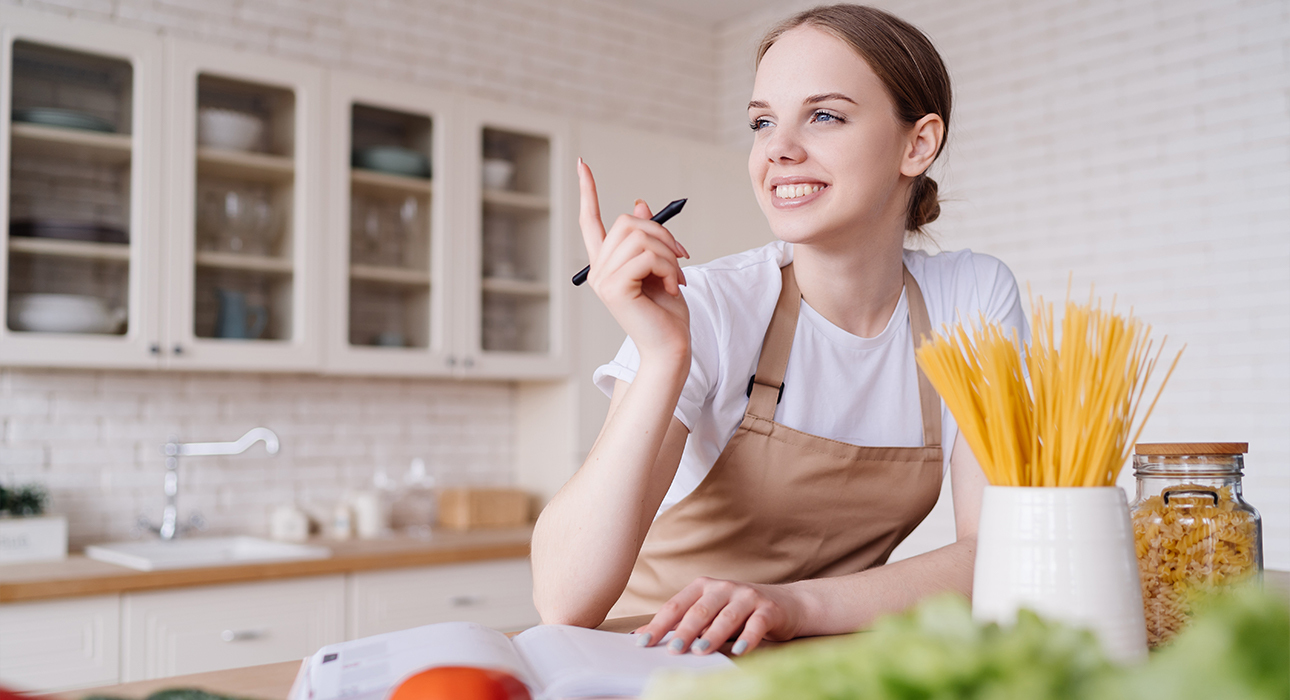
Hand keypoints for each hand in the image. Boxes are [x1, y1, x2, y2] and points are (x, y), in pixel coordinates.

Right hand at [577, 159, 690, 362]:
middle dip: (661, 233)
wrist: (671, 347)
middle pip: (627, 223)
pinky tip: (675, 287)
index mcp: (606, 265)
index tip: (581, 164)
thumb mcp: (661, 267)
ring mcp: (603, 280)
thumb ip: (648, 239)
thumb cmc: (667, 313)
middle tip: (682, 258)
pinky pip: (647, 257)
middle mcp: (598, 271)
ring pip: (641, 238)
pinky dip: (669, 268)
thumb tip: (639, 204)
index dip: (588, 192)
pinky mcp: (615, 289)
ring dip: (669, 255)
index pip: (590, 221)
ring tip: (679, 278)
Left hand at [634, 577, 805, 656]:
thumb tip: (640, 635)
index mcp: (704, 586)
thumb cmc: (739, 611)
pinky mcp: (769, 609)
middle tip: (673, 648)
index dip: (659, 624)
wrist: (786, 604)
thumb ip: (680, 623)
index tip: (643, 642)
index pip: (677, 605)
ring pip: (726, 616)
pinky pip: (756, 624)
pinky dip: (747, 638)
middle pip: (700, 610)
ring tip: (700, 651)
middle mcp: (724, 588)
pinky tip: (739, 651)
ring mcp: (747, 596)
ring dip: (712, 635)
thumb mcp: (709, 614)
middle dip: (685, 630)